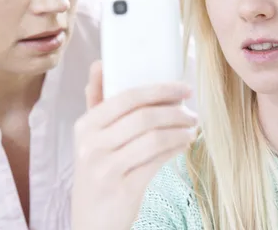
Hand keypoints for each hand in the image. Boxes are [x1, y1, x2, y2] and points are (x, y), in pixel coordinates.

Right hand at [71, 61, 197, 229]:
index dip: (160, 89)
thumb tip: (100, 64)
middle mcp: (92, 145)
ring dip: (180, 131)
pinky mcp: (124, 189)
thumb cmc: (96, 172)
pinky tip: (184, 145)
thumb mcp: (89, 138)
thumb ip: (97, 102)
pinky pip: (158, 162)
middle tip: (192, 112)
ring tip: (191, 129)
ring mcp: (106, 168)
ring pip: (155, 139)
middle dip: (175, 111)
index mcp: (85, 126)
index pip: (127, 97)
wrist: (91, 221)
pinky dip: (176, 149)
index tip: (183, 88)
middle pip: (144, 116)